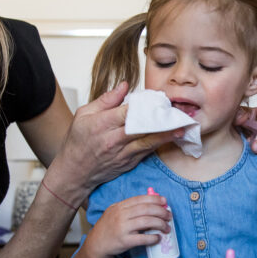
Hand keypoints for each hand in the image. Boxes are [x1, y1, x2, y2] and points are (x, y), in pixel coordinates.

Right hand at [56, 82, 180, 194]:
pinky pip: (146, 152)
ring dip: (166, 135)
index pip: (127, 112)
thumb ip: (106, 100)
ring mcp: (122, 154)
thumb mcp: (84, 114)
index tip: (159, 100)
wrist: (74, 172)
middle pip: (141, 128)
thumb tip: (124, 86)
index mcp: (101, 124)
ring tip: (181, 128)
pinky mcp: (128, 163)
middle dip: (160, 121)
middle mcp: (113, 140)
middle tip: (178, 113)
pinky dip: (158, 145)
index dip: (144, 106)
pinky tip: (171, 139)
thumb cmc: (77, 141)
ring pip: (148, 142)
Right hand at [85, 194, 169, 257]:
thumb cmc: (109, 227)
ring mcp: (122, 228)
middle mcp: (120, 215)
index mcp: (119, 206)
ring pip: (146, 222)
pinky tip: (158, 238)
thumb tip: (152, 203)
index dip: (154, 199)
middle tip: (169, 216)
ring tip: (167, 227)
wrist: (97, 244)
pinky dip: (153, 238)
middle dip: (161, 211)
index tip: (164, 201)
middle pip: (146, 209)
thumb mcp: (115, 212)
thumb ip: (129, 207)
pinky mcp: (124, 241)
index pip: (140, 199)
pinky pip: (142, 238)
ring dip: (160, 224)